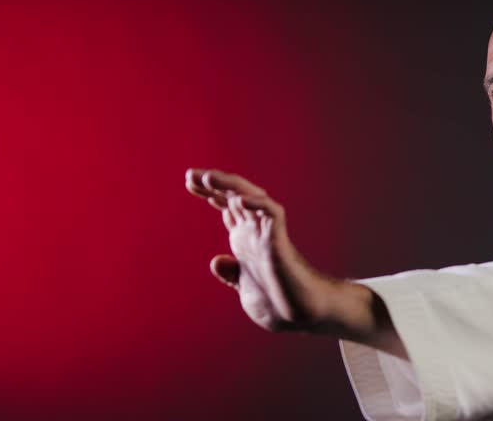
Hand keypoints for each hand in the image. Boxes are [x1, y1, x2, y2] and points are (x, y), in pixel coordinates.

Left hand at [185, 168, 406, 357]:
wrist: (301, 318)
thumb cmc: (279, 303)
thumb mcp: (245, 288)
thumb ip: (232, 274)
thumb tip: (217, 261)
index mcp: (245, 240)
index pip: (228, 207)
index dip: (210, 192)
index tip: (191, 182)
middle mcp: (256, 232)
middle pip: (234, 196)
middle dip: (213, 184)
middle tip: (191, 175)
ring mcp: (268, 234)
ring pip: (251, 197)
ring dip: (230, 186)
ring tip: (208, 177)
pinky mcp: (280, 241)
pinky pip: (272, 214)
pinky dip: (257, 204)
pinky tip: (240, 199)